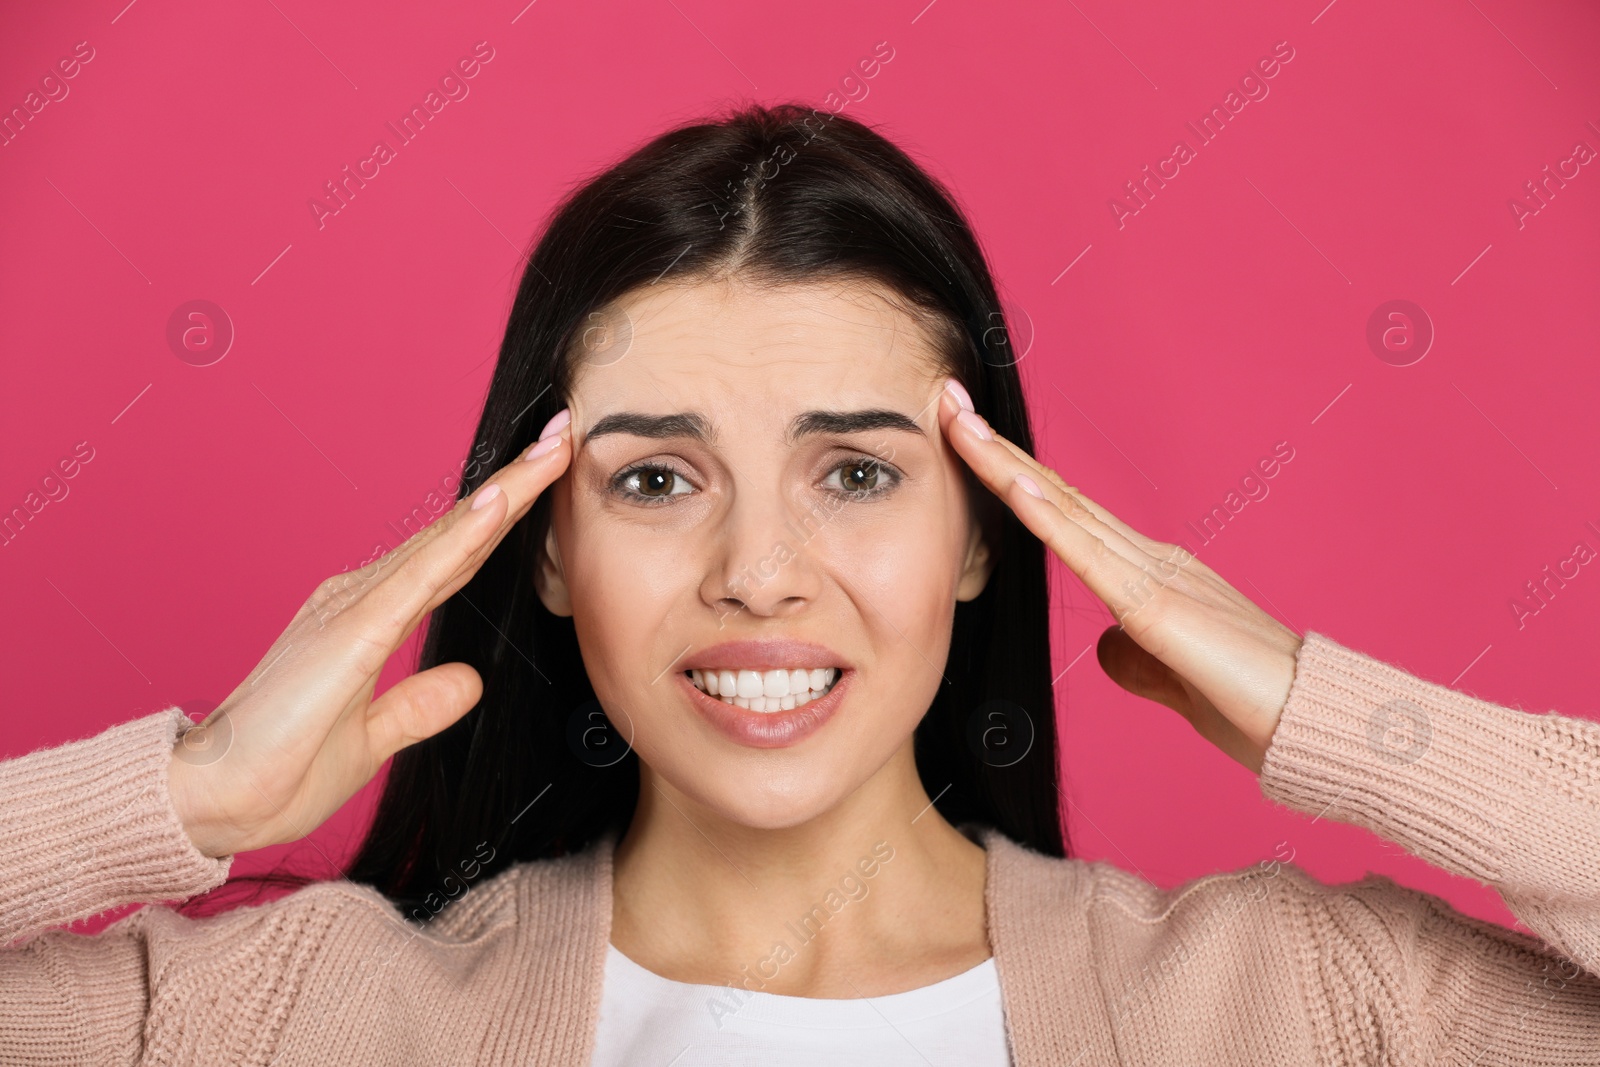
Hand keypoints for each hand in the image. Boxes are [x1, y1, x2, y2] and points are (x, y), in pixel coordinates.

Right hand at [167, 413, 573, 857]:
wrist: (212, 803)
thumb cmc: (276, 774)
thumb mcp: (371, 740)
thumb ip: (419, 705)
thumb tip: (469, 680)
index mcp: (367, 619)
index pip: (456, 559)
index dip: (503, 518)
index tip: (548, 477)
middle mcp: (360, 599)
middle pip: (459, 535)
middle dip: (516, 485)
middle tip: (564, 435)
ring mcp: (354, 609)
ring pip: (448, 540)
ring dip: (504, 493)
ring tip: (551, 448)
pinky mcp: (352, 634)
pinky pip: (420, 577)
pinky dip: (461, 538)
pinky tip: (496, 504)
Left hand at [938, 381, 1301, 773]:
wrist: (1311, 721)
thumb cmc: (1249, 704)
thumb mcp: (1171, 678)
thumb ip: (1135, 659)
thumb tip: (1106, 648)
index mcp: (1145, 573)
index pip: (1063, 515)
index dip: (1012, 477)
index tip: (966, 440)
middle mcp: (1146, 557)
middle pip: (1054, 493)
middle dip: (995, 449)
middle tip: (947, 401)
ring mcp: (1152, 574)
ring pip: (1062, 508)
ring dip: (1004, 464)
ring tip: (959, 422)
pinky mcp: (1158, 605)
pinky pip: (1090, 555)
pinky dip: (1048, 517)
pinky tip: (1013, 486)